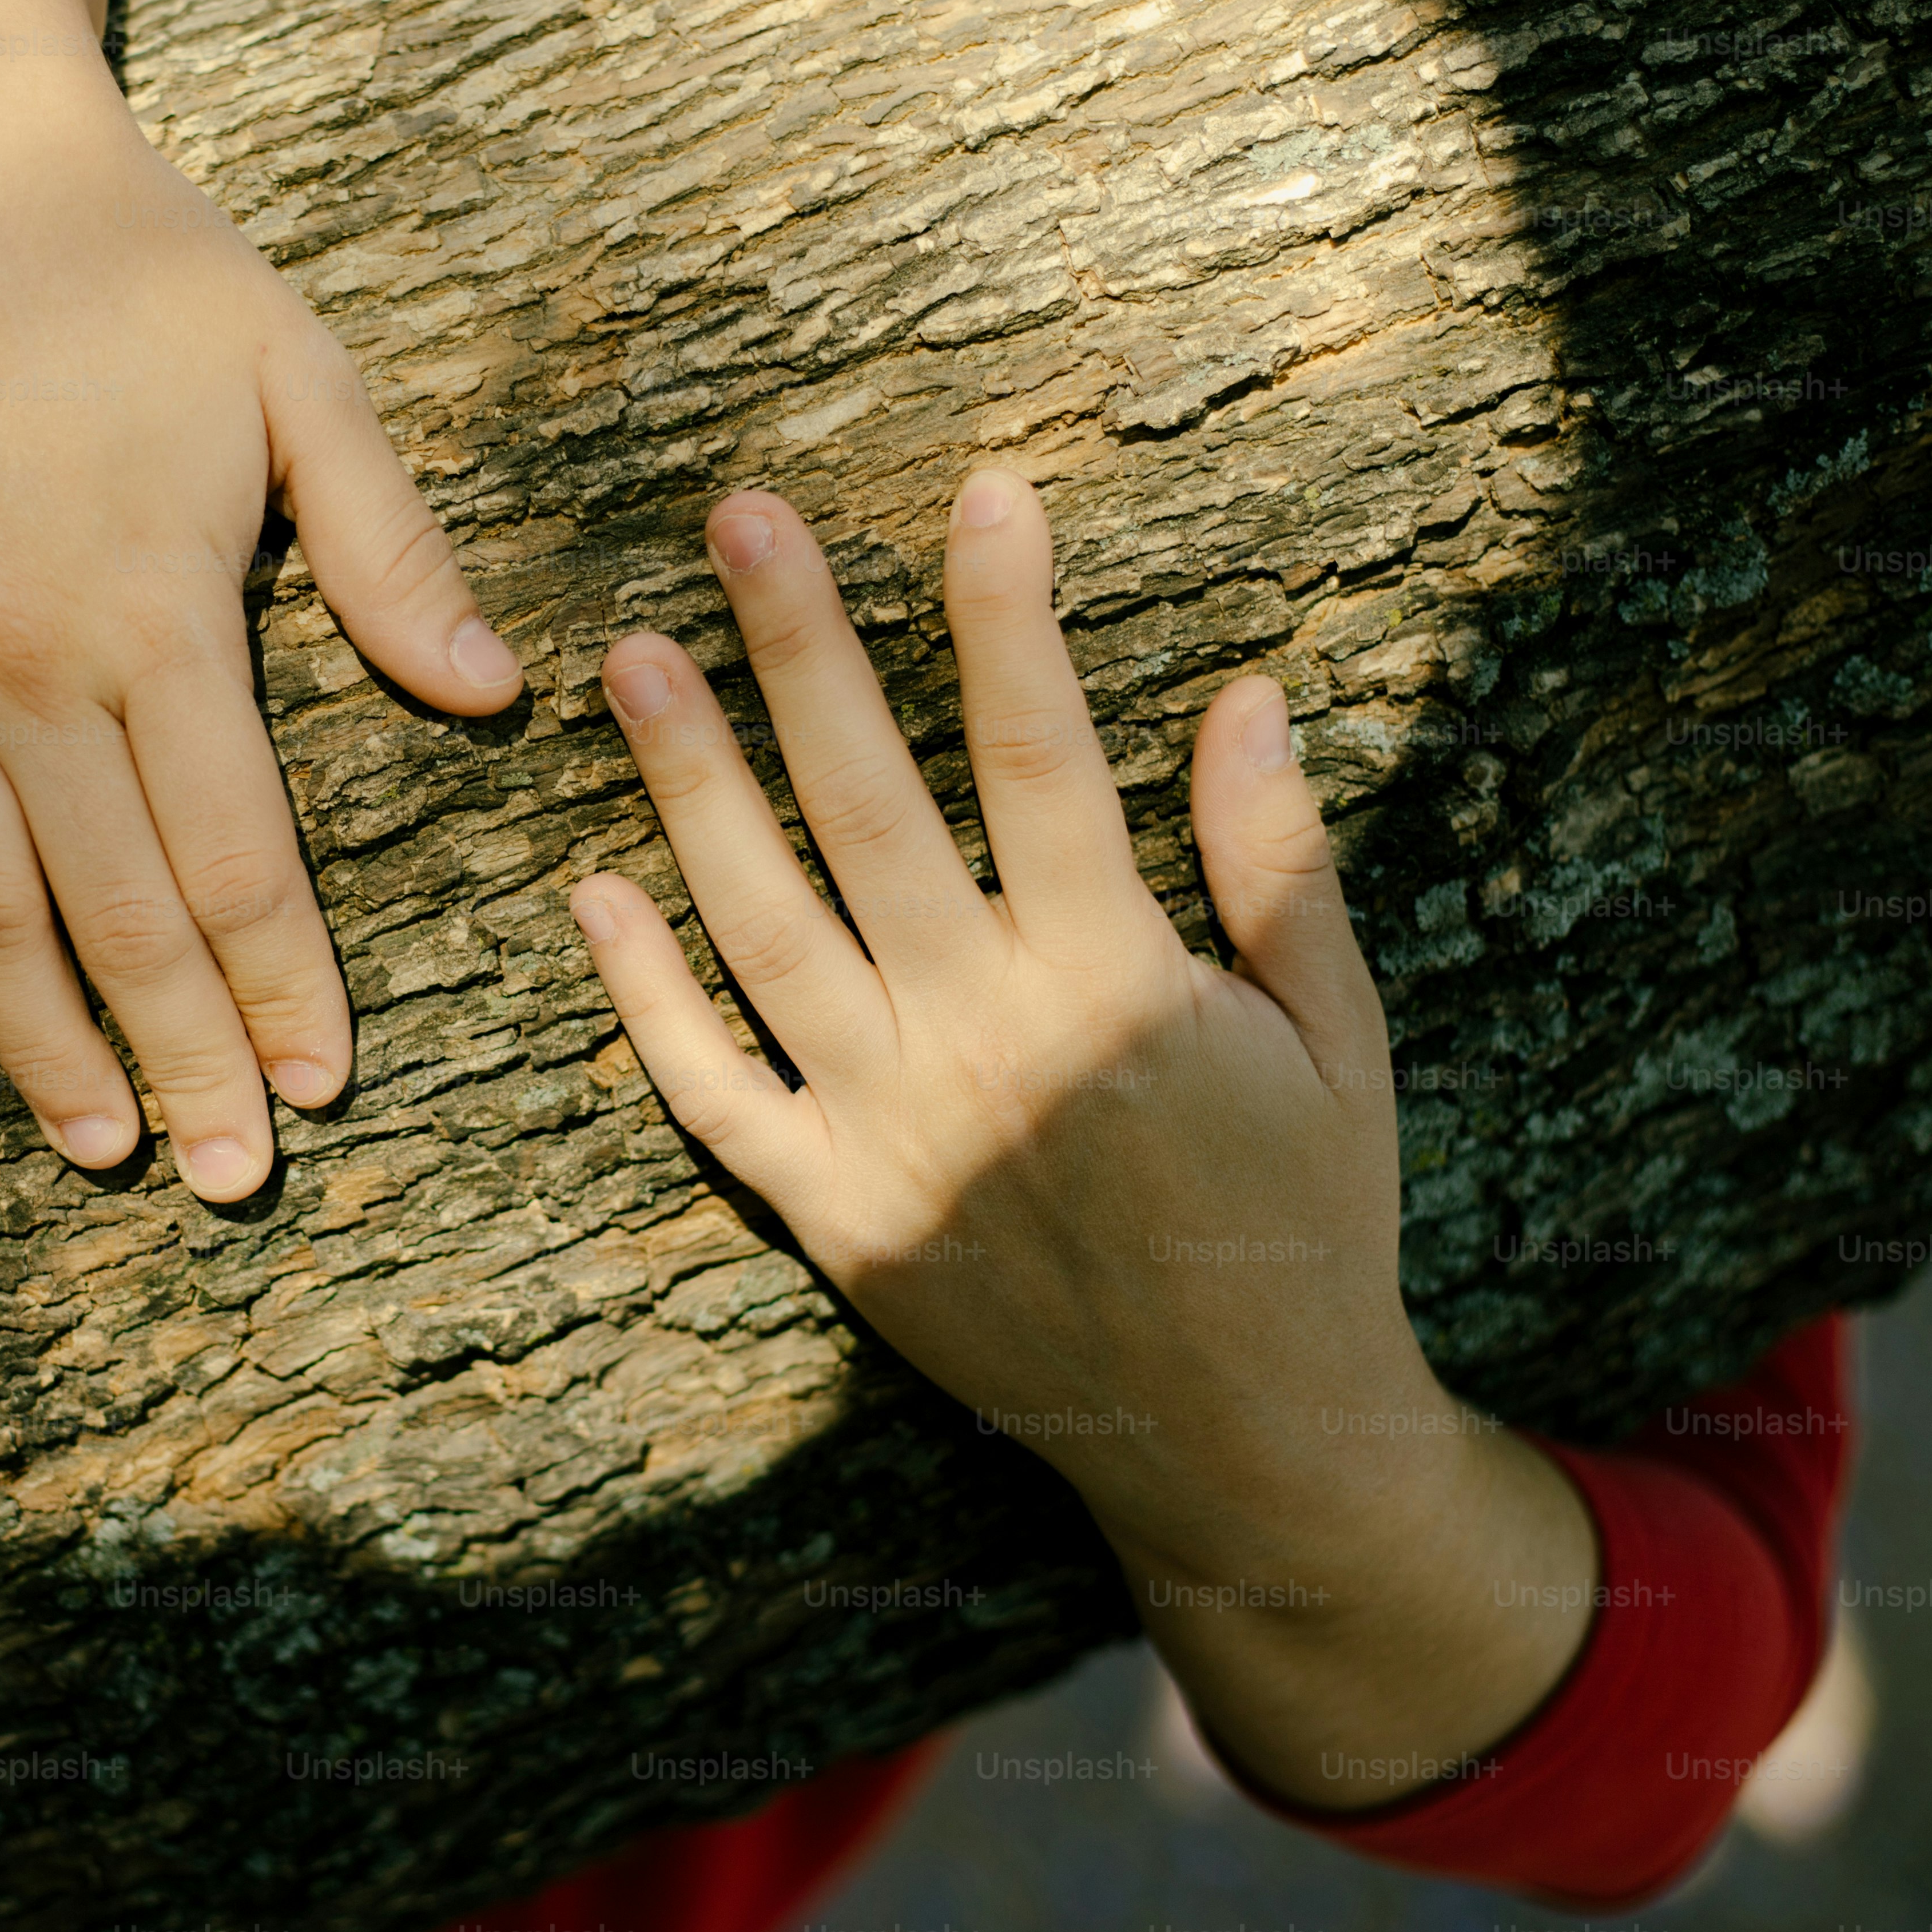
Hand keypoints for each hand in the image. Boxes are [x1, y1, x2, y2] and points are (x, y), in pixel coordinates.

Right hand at [0, 16, 525, 1197]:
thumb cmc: (139, 268)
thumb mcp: (302, 375)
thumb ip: (392, 546)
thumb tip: (492, 692)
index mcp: (160, 617)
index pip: (237, 857)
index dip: (284, 985)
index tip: (324, 1089)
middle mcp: (26, 668)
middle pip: (118, 914)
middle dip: (185, 1056)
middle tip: (229, 1177)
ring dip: (35, 1040)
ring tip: (96, 1148)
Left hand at [567, 473, 1591, 1803]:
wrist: (1241, 1440)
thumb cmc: (1305, 1219)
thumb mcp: (1337, 1041)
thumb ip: (1280, 867)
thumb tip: (1247, 694)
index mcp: (1113, 986)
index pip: (1041, 758)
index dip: (1005, 616)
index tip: (979, 491)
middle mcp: (984, 1042)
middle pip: (870, 810)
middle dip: (802, 654)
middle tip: (736, 518)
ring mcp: (893, 1132)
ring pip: (763, 928)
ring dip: (691, 789)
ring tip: (633, 661)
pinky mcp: (836, 1216)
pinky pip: (716, 1094)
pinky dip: (646, 999)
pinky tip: (593, 892)